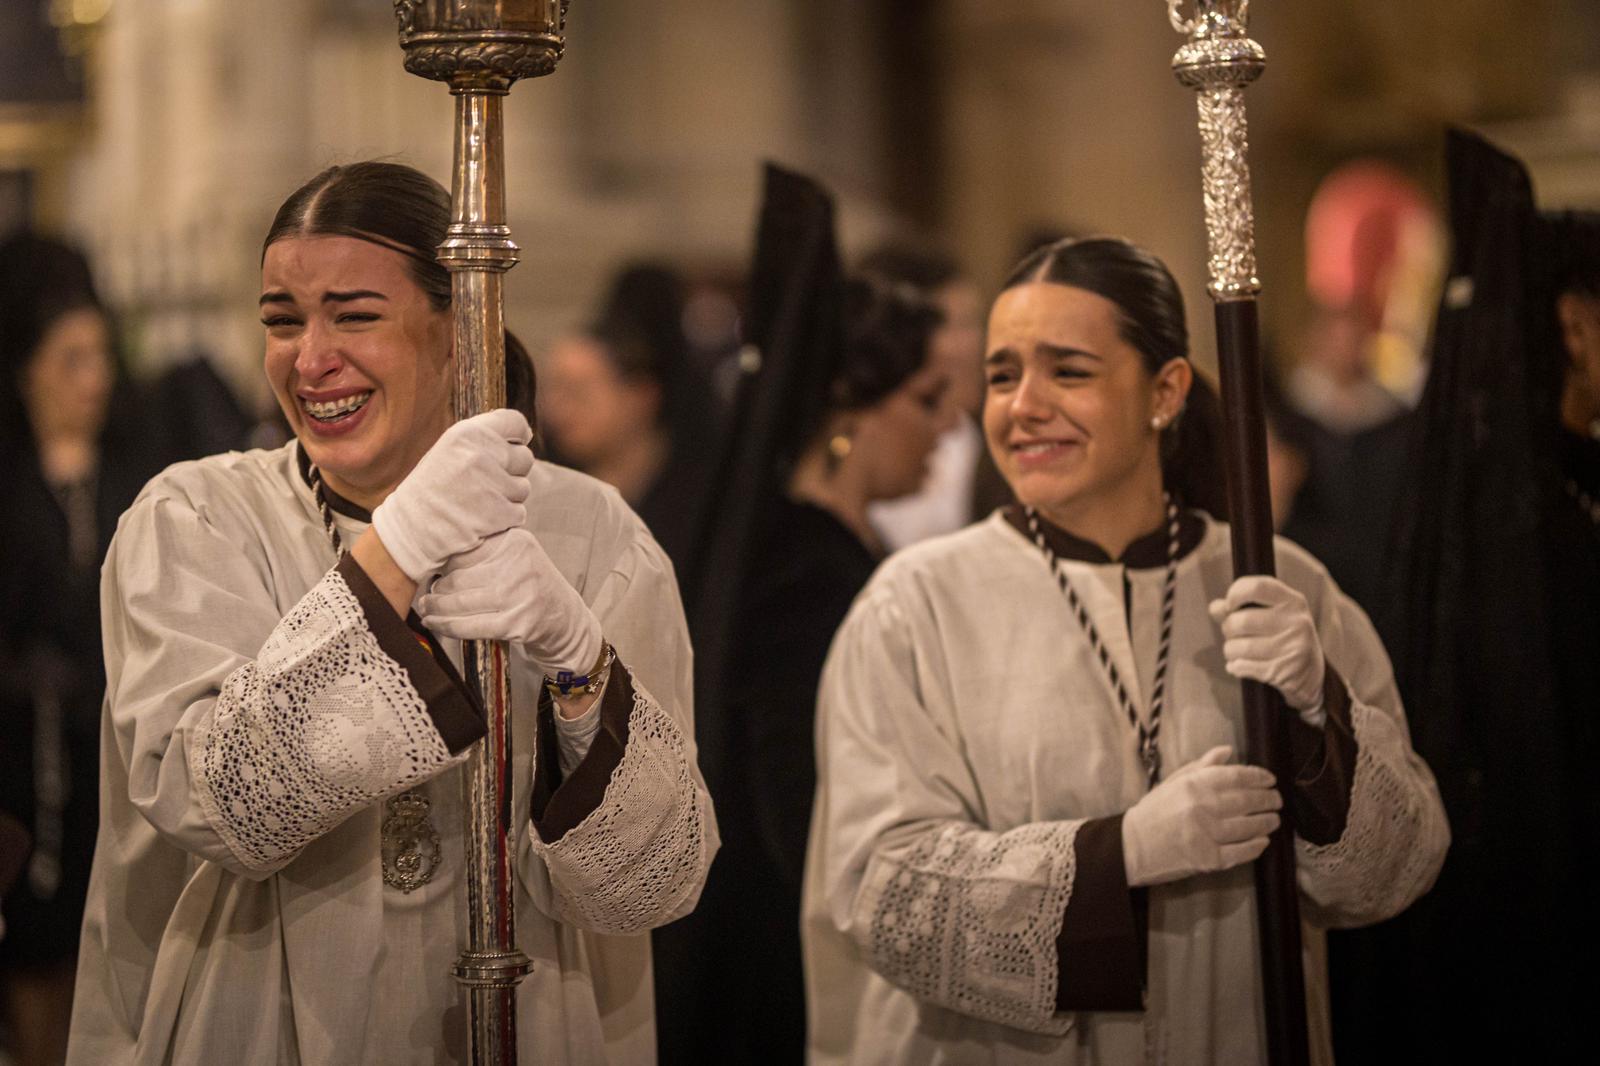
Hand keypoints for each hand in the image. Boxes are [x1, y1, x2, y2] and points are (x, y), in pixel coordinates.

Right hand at [371, 410, 533, 582]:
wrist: (410, 528)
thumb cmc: (432, 486)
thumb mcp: (450, 449)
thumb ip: (483, 438)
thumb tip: (526, 433)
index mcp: (467, 433)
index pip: (515, 422)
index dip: (518, 436)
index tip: (512, 446)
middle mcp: (479, 454)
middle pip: (524, 457)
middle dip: (512, 471)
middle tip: (486, 482)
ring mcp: (489, 484)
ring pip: (523, 488)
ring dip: (508, 497)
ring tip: (479, 501)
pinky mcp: (497, 513)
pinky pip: (518, 513)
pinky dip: (505, 519)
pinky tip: (481, 518)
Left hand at [416, 527, 601, 677]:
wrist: (564, 619)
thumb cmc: (530, 585)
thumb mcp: (516, 556)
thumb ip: (485, 549)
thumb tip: (434, 552)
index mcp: (516, 542)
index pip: (465, 549)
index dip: (441, 562)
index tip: (428, 569)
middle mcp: (519, 565)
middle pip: (458, 577)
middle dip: (436, 590)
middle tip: (426, 595)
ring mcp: (519, 596)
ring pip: (459, 603)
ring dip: (435, 609)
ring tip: (426, 609)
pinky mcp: (516, 624)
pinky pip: (469, 626)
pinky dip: (447, 626)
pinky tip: (435, 624)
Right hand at [1121, 746, 1280, 887]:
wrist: (1132, 846)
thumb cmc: (1154, 812)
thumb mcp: (1173, 782)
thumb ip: (1201, 766)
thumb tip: (1228, 751)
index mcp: (1194, 785)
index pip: (1236, 776)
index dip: (1258, 777)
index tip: (1270, 779)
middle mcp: (1203, 808)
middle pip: (1247, 801)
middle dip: (1268, 799)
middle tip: (1277, 800)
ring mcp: (1207, 835)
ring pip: (1249, 826)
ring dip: (1267, 822)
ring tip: (1274, 820)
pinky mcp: (1209, 859)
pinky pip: (1241, 852)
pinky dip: (1256, 846)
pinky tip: (1263, 841)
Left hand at [1208, 575, 1326, 726]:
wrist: (1311, 675)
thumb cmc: (1283, 638)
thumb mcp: (1270, 616)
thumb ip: (1240, 608)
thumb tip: (1215, 607)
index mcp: (1294, 602)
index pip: (1257, 587)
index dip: (1235, 594)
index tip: (1229, 605)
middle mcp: (1297, 623)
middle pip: (1240, 621)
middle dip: (1228, 629)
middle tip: (1234, 634)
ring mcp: (1292, 648)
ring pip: (1237, 647)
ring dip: (1230, 651)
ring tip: (1238, 652)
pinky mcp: (1283, 672)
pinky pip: (1242, 667)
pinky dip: (1235, 667)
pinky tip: (1241, 666)